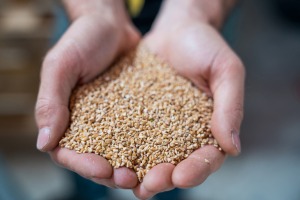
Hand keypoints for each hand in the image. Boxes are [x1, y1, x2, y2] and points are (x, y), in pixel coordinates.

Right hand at [35, 0, 140, 188]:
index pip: (70, 153)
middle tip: (130, 179)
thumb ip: (50, 102)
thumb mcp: (61, 66)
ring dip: (134, 166)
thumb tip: (43, 143)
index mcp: (67, 119)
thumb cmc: (81, 40)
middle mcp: (91, 125)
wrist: (111, 24)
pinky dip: (152, 146)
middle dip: (113, 173)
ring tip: (149, 173)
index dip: (84, 165)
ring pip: (123, 152)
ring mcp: (115, 121)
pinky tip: (165, 153)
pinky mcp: (135, 113)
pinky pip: (143, 133)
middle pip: (98, 159)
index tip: (102, 168)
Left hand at [133, 1, 244, 198]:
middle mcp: (184, 134)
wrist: (176, 31)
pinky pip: (129, 137)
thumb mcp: (226, 70)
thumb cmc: (206, 47)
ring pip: (149, 158)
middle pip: (176, 166)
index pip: (207, 158)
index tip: (182, 176)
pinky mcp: (138, 118)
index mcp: (210, 129)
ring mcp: (159, 128)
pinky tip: (108, 159)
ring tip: (124, 179)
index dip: (196, 170)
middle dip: (163, 178)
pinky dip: (119, 150)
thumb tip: (233, 147)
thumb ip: (230, 106)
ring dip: (138, 173)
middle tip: (149, 185)